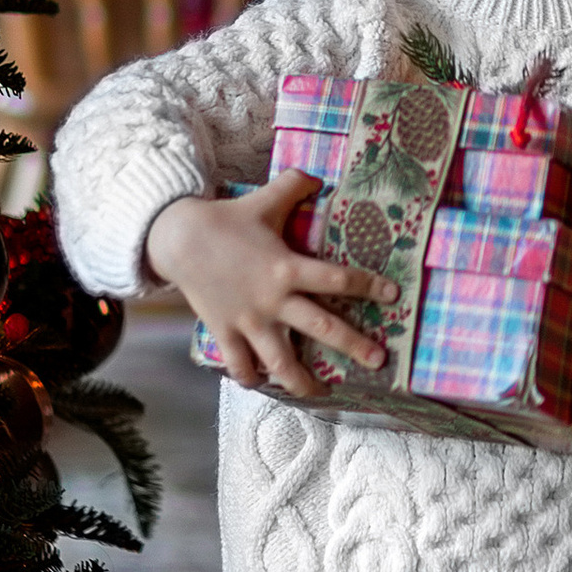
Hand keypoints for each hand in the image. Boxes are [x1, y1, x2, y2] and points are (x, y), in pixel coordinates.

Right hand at [144, 175, 391, 398]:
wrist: (178, 239)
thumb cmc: (227, 218)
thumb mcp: (265, 198)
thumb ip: (295, 185)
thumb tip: (320, 177)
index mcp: (287, 266)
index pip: (337, 278)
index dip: (368, 286)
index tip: (393, 294)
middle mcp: (273, 299)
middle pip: (322, 327)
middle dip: (353, 345)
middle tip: (378, 361)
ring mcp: (248, 320)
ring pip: (281, 360)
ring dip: (302, 381)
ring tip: (322, 394)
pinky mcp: (224, 331)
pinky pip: (240, 364)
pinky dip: (251, 377)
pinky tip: (264, 384)